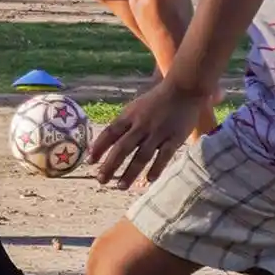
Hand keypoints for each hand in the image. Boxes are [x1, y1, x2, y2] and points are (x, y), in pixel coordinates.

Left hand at [90, 80, 204, 188]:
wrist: (184, 88)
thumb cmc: (157, 99)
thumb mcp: (136, 106)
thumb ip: (124, 123)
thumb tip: (107, 140)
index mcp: (130, 115)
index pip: (110, 133)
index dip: (99, 148)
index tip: (90, 161)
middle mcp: (141, 125)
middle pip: (122, 148)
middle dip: (110, 166)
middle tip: (101, 180)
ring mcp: (158, 132)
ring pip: (141, 156)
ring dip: (130, 173)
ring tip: (121, 186)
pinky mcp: (174, 138)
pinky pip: (164, 156)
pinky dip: (156, 169)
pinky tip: (148, 180)